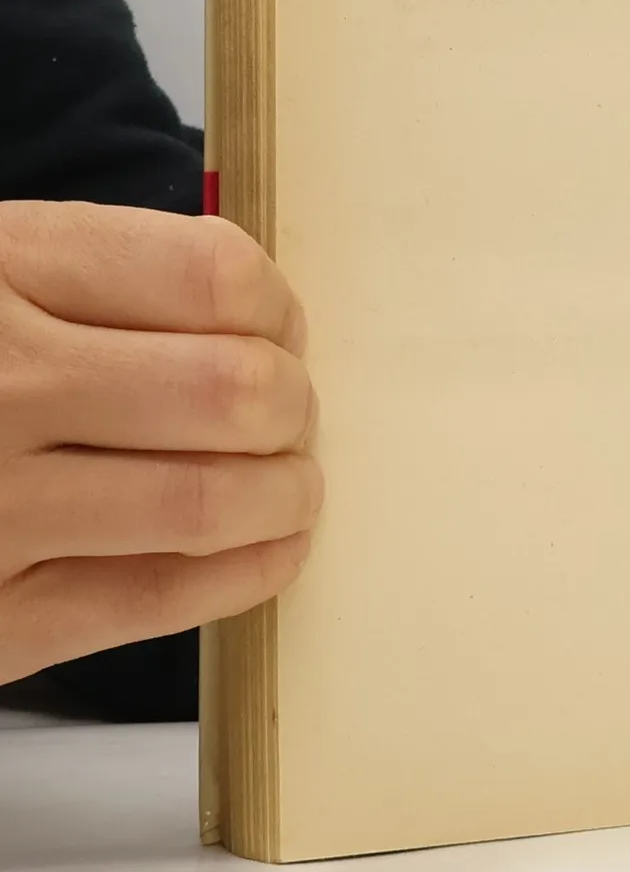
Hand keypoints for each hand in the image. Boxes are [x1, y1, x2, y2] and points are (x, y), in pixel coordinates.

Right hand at [0, 202, 320, 685]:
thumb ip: (97, 278)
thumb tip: (265, 321)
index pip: (211, 275)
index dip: (276, 309)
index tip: (279, 332)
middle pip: (231, 390)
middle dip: (290, 406)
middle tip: (285, 416)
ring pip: (207, 500)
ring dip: (284, 494)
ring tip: (287, 485)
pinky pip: (153, 596)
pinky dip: (244, 572)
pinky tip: (270, 549)